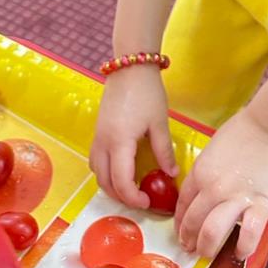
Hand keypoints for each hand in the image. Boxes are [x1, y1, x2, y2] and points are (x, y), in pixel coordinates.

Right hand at [89, 67, 177, 208]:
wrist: (130, 66)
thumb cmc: (147, 92)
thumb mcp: (159, 122)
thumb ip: (164, 151)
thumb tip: (171, 173)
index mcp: (119, 142)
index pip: (121, 181)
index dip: (133, 197)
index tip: (148, 201)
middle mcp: (103, 142)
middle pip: (104, 181)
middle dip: (121, 196)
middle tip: (140, 199)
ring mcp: (98, 135)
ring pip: (96, 171)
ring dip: (110, 184)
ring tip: (130, 187)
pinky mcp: (98, 129)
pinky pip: (95, 158)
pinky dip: (105, 171)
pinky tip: (120, 168)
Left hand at [175, 107, 267, 261]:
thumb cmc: (241, 132)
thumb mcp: (211, 150)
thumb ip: (204, 173)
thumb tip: (201, 194)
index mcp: (199, 173)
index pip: (182, 205)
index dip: (180, 223)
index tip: (182, 233)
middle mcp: (212, 188)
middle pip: (193, 223)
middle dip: (190, 240)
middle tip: (193, 249)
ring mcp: (235, 198)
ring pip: (212, 233)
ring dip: (207, 248)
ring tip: (209, 254)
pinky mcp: (259, 204)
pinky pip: (248, 234)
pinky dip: (242, 248)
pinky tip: (240, 253)